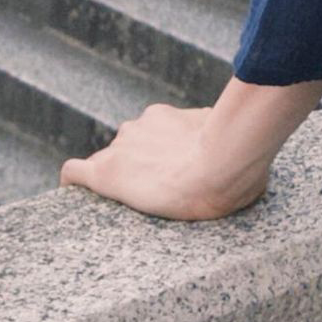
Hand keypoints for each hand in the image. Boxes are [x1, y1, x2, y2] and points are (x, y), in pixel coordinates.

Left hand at [59, 102, 267, 220]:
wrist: (222, 163)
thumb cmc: (239, 157)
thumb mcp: (233, 143)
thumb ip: (225, 144)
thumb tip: (248, 159)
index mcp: (164, 118)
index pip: (146, 133)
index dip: (150, 153)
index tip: (162, 169)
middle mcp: (138, 127)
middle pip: (124, 148)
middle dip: (135, 166)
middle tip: (155, 191)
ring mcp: (121, 149)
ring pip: (106, 162)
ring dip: (117, 178)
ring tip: (134, 202)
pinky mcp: (106, 174)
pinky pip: (75, 173)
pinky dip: (74, 184)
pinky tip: (73, 196)